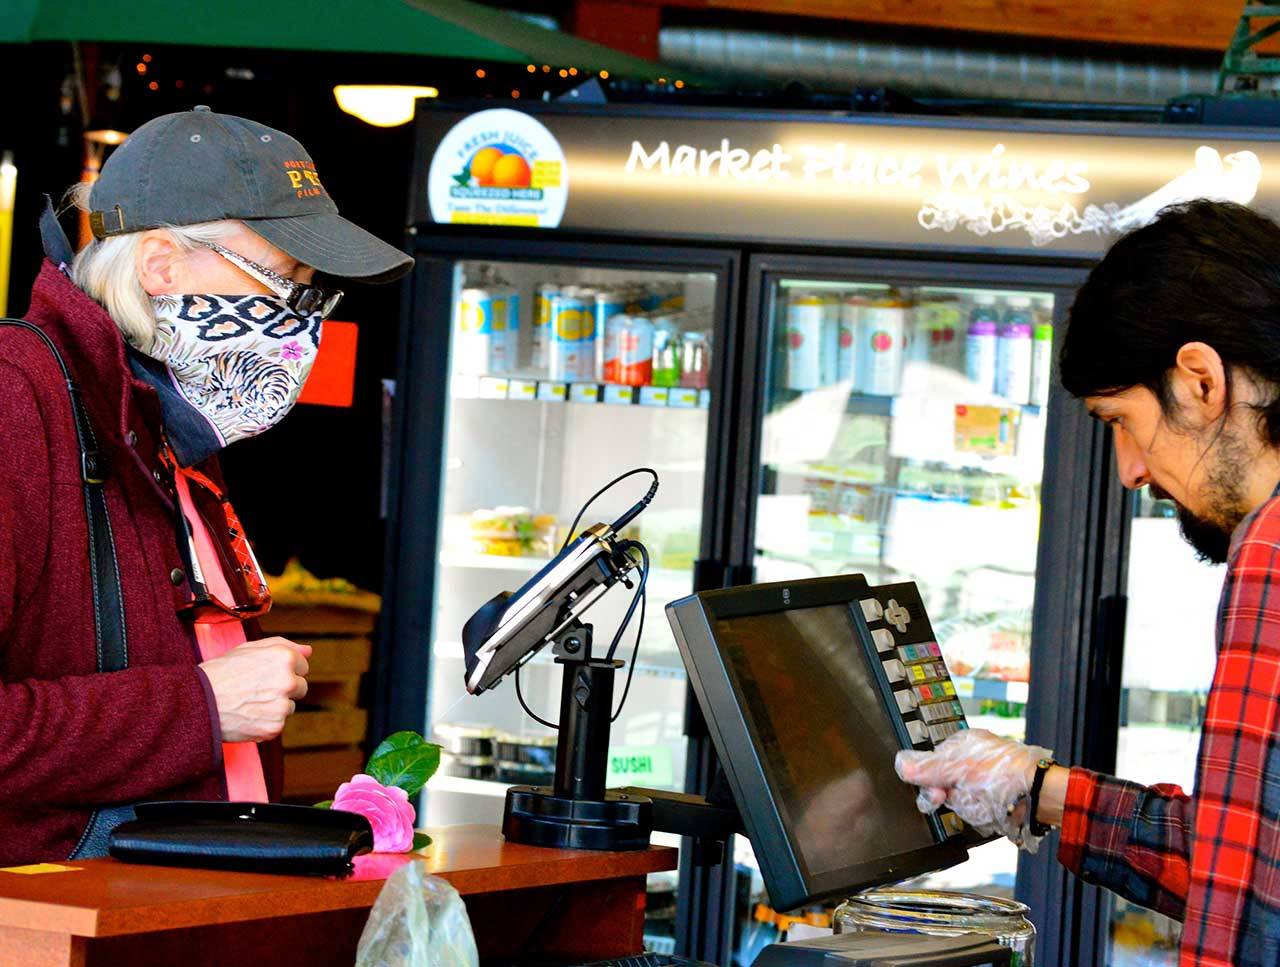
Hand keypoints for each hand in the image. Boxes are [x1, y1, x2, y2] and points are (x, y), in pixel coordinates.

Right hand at [199, 637, 310, 742]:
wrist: (198, 702)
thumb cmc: (221, 672)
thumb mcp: (249, 649)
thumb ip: (283, 646)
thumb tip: (309, 651)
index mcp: (284, 658)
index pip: (303, 666)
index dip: (284, 669)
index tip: (266, 673)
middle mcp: (288, 681)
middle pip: (301, 687)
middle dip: (284, 689)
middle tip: (256, 689)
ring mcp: (282, 706)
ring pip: (289, 707)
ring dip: (274, 706)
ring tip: (248, 702)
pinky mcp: (274, 727)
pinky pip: (277, 724)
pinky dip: (265, 723)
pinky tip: (246, 715)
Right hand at [895, 728, 1050, 849]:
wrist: (1036, 795)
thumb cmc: (1002, 774)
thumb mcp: (956, 769)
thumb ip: (927, 767)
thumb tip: (901, 764)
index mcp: (963, 745)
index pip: (931, 761)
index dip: (928, 777)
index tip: (934, 789)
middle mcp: (972, 762)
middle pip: (940, 781)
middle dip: (942, 793)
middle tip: (948, 798)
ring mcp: (981, 783)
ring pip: (954, 798)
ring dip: (958, 805)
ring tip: (974, 804)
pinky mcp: (990, 802)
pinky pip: (970, 810)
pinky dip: (973, 813)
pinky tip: (983, 811)